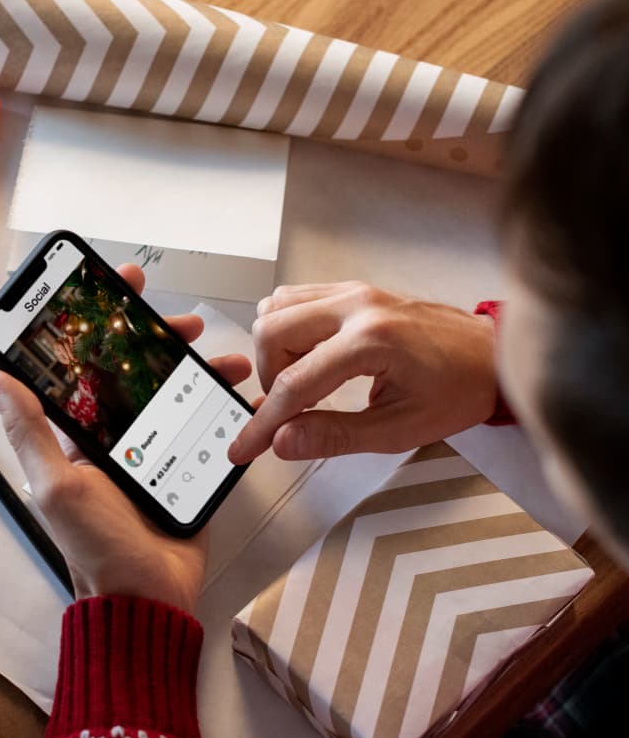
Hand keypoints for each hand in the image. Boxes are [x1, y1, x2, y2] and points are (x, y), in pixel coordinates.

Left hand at [0, 264, 251, 615]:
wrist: (147, 596)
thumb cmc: (94, 547)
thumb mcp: (55, 486)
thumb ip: (30, 431)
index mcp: (78, 435)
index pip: (87, 367)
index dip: (101, 326)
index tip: (118, 290)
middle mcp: (115, 437)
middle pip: (138, 372)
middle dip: (161, 341)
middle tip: (185, 323)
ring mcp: (153, 452)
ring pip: (176, 394)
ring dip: (200, 370)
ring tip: (226, 359)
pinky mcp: (185, 469)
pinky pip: (203, 427)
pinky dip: (222, 407)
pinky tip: (240, 393)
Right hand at [228, 281, 497, 463]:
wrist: (492, 357)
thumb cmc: (458, 390)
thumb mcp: (397, 429)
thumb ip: (334, 436)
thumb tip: (284, 441)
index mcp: (371, 341)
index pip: (294, 384)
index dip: (263, 424)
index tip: (245, 447)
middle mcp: (357, 306)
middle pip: (271, 332)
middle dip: (269, 379)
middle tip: (289, 408)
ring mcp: (354, 292)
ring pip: (276, 309)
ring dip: (276, 352)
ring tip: (303, 382)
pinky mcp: (353, 291)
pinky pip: (296, 299)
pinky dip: (287, 330)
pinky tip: (309, 358)